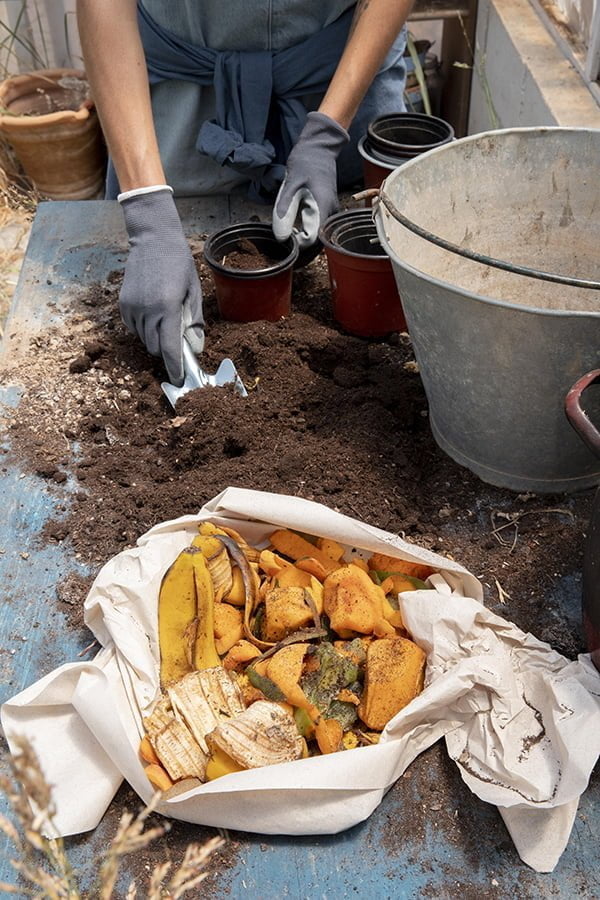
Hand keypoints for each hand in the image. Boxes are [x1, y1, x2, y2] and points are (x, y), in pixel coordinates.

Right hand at [119, 189, 203, 385]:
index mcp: (167, 307)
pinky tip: (152, 312)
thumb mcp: (193, 291)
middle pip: (155, 348)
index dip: (175, 368)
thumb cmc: (178, 263)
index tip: (180, 379)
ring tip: (165, 317)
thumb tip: (196, 348)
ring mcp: (132, 307)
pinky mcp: (123, 304)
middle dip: (166, 350)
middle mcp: (147, 310)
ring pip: (144, 339)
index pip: (169, 349)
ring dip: (156, 337)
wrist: (153, 239)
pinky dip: (144, 328)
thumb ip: (194, 321)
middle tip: (177, 338)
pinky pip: (134, 328)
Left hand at [272, 112, 348, 248]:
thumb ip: (284, 211)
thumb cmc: (305, 162)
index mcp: (323, 207)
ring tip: (288, 240)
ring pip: (319, 238)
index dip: (297, 245)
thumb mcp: (290, 185)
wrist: (319, 149)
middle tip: (283, 245)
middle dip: (300, 249)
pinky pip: (319, 230)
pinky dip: (308, 235)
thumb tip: (280, 237)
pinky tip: (296, 230)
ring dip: (304, 243)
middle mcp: (332, 213)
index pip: (312, 240)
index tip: (284, 239)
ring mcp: (332, 213)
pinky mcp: (329, 211)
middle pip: (318, 244)